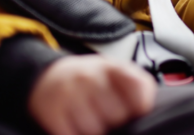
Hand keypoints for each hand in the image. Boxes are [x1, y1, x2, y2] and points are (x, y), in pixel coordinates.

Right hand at [28, 55, 156, 134]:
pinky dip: (76, 134)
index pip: (139, 88)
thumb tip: (145, 107)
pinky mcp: (52, 111)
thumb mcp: (116, 71)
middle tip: (105, 112)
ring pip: (94, 129)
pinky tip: (75, 124)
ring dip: (95, 129)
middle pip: (117, 115)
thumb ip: (138, 85)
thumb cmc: (90, 79)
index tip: (135, 109)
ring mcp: (68, 93)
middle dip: (115, 120)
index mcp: (110, 67)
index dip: (141, 105)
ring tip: (89, 117)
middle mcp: (88, 76)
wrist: (48, 77)